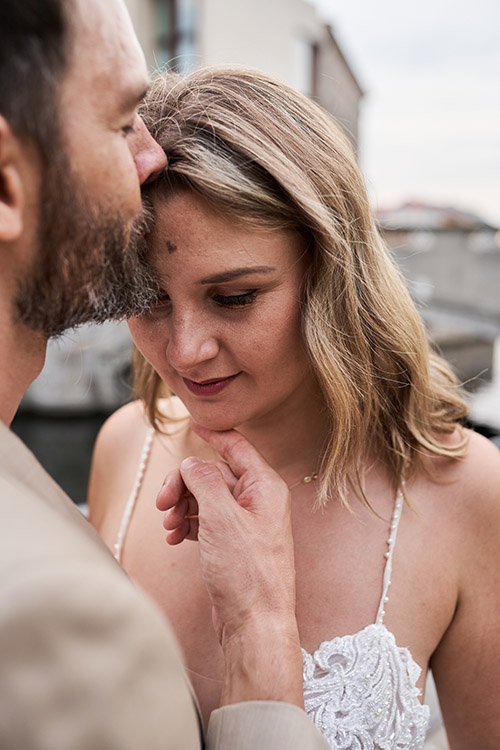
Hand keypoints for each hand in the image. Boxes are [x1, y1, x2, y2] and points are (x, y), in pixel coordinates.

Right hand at [157, 425, 303, 706]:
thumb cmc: (247, 572)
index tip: (192, 424)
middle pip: (213, 475)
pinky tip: (174, 538)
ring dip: (182, 507)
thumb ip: (204, 481)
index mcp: (264, 487)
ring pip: (205, 499)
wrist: (255, 623)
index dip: (213, 434)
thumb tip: (191, 462)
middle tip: (162, 502)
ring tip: (168, 526)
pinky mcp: (233, 545)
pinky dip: (187, 525)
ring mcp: (246, 525)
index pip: (236, 447)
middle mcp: (258, 502)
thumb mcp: (221, 517)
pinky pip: (205, 523)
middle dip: (183, 484)